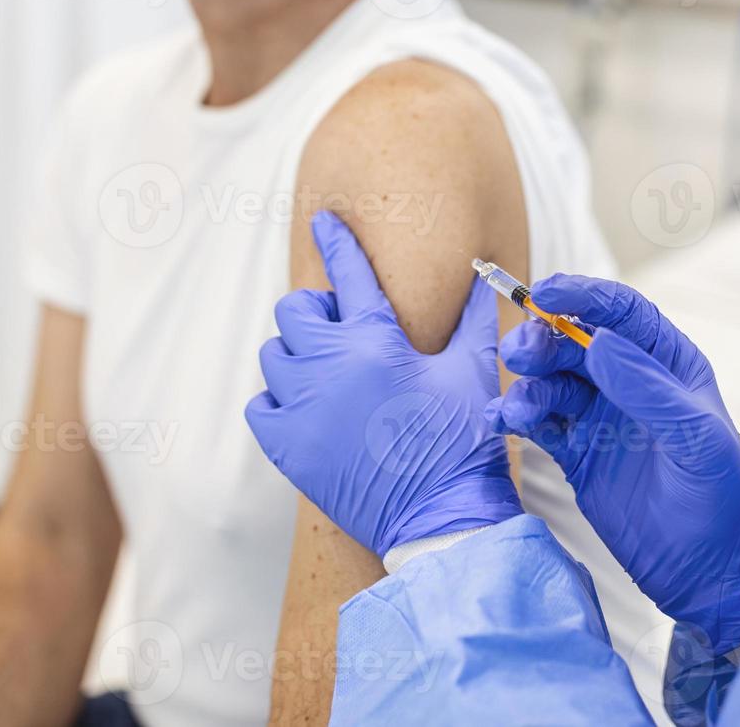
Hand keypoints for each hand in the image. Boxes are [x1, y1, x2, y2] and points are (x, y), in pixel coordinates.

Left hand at [246, 212, 522, 557]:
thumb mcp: (473, 372)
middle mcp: (331, 365)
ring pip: (274, 355)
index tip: (323, 221)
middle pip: (295, 309)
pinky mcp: (286, 445)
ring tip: (331, 379)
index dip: (336, 240)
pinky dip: (279, 402)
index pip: (349, 271)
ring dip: (299, 358)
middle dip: (318, 314)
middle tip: (348, 337)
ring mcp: (302, 407)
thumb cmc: (462, 442)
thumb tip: (479, 276)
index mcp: (377, 340)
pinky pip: (260, 404)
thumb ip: (471, 319)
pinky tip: (311, 412)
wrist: (440, 517)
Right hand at [489, 275, 739, 654]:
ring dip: (528, 381)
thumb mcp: (695, 438)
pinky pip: (538, 420)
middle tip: (520, 353)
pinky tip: (504, 420)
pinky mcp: (575, 453)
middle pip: (573, 340)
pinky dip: (516, 415)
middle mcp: (628, 382)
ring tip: (523, 407)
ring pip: (550, 378)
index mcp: (666, 363)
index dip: (581, 295)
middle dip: (542, 338)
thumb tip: (596, 341)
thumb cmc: (721, 498)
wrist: (711, 571)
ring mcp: (599, 417)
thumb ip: (646, 389)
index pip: (620, 313)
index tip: (544, 293)